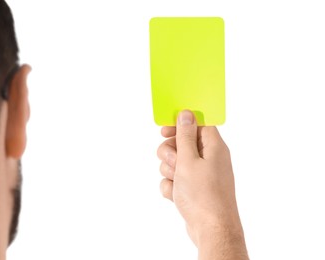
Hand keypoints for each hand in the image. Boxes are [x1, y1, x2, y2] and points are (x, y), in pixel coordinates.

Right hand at [157, 110, 248, 259]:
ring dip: (169, 171)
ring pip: (174, 162)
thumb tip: (186, 113)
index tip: (164, 131)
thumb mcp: (189, 160)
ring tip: (177, 182)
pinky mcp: (193, 188)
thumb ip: (185, 136)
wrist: (210, 229)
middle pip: (182, 143)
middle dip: (170, 153)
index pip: (197, 124)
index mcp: (213, 147)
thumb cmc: (203, 194)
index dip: (180, 124)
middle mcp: (209, 158)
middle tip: (174, 163)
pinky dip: (172, 186)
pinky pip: (175, 179)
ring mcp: (201, 175)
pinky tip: (176, 196)